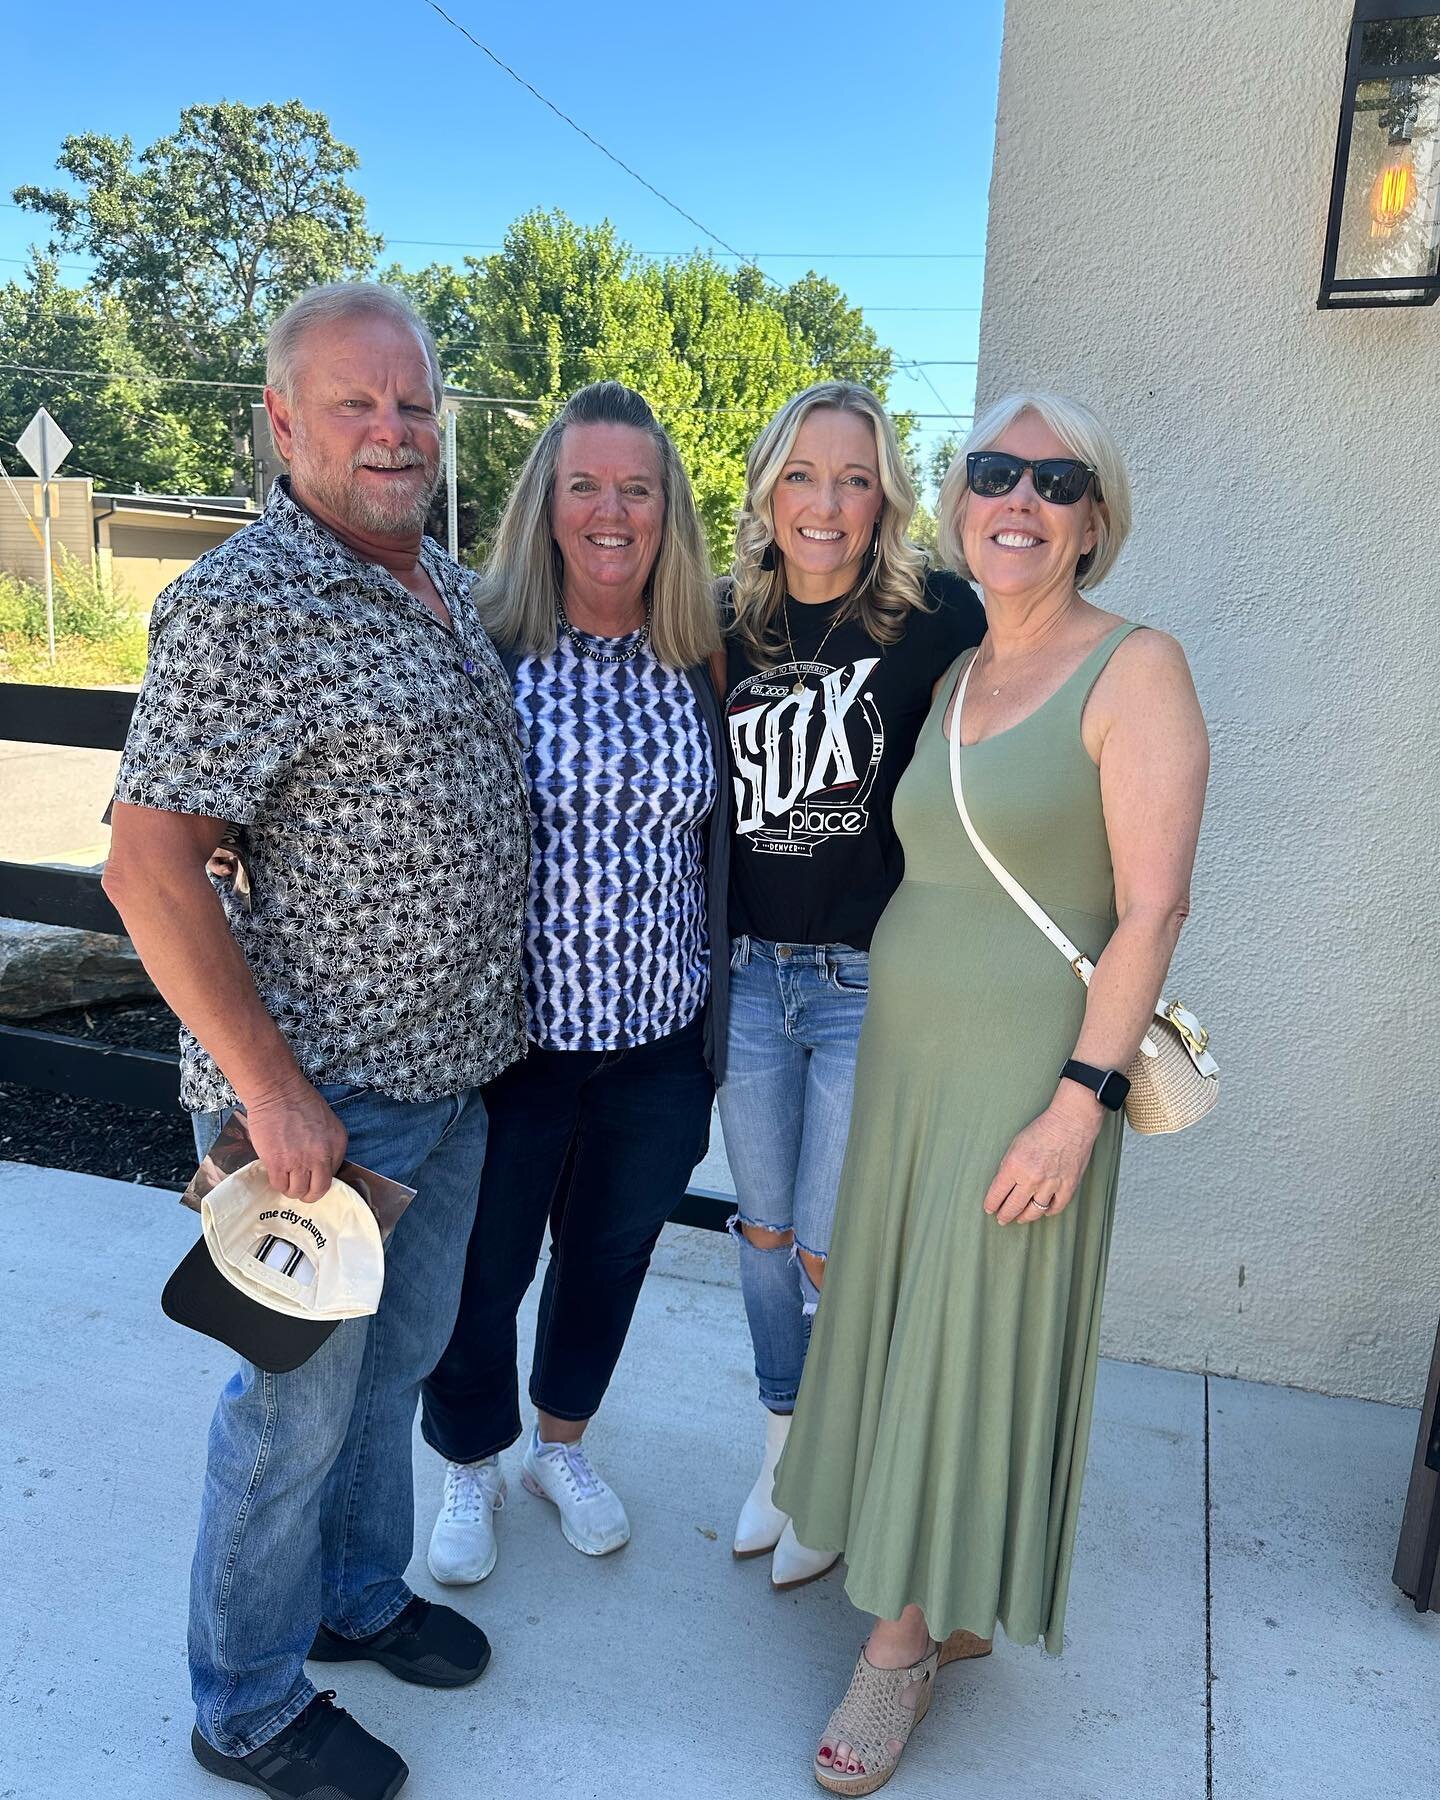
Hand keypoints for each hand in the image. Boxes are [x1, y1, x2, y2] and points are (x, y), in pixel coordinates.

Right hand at [240, 1078, 347, 1203]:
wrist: (278, 1092)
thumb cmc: (301, 1102)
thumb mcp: (327, 1124)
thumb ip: (327, 1146)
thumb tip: (319, 1166)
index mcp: (338, 1145)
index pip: (333, 1175)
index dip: (320, 1178)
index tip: (312, 1177)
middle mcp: (322, 1156)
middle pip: (318, 1190)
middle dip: (309, 1194)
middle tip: (301, 1190)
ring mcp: (299, 1162)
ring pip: (297, 1191)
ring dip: (291, 1189)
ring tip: (286, 1180)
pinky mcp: (278, 1164)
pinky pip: (279, 1185)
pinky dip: (278, 1184)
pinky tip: (276, 1174)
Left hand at [983, 1090, 1102, 1224]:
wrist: (1071, 1122)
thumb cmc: (1042, 1129)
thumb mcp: (1016, 1144)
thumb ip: (1008, 1165)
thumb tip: (1003, 1184)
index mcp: (1015, 1166)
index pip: (997, 1193)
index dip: (991, 1204)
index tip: (989, 1208)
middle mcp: (1032, 1178)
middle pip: (1014, 1206)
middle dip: (1005, 1215)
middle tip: (1001, 1219)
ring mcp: (1051, 1184)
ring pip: (1034, 1211)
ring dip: (1025, 1217)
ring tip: (1020, 1218)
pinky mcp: (1068, 1186)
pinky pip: (1056, 1207)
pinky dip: (1048, 1211)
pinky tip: (1043, 1211)